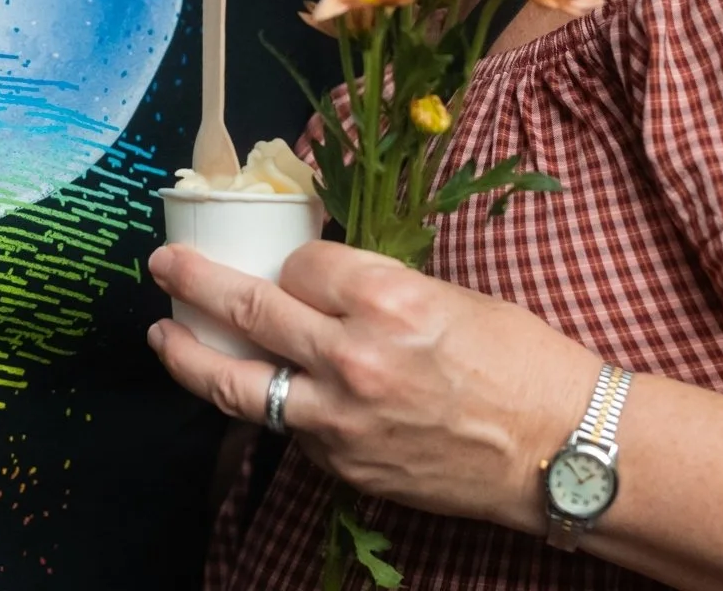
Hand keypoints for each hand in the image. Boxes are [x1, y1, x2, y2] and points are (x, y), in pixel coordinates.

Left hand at [147, 241, 601, 532]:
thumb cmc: (522, 363)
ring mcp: (341, 417)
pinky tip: (248, 389)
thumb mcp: (450, 297)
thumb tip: (321, 280)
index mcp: (386, 298)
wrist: (560, 450)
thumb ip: (377, 290)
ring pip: (238, 383)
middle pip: (246, 309)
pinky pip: (284, 426)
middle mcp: (352, 355)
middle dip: (192, 283)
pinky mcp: (344, 463)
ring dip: (189, 356)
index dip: (290, 259)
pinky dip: (262, 403)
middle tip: (162, 268)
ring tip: (164, 337)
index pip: (298, 263)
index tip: (290, 260)